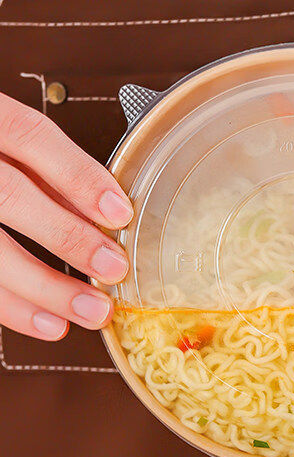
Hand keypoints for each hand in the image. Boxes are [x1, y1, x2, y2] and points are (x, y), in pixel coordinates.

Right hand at [0, 92, 131, 339]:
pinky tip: (48, 323)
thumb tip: (108, 216)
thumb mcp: (6, 139)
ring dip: (43, 286)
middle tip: (113, 269)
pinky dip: (10, 307)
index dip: (77, 174)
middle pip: (7, 194)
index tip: (119, 213)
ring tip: (90, 311)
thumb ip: (49, 170)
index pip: (28, 133)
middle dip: (67, 236)